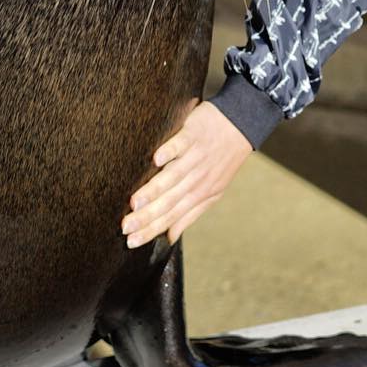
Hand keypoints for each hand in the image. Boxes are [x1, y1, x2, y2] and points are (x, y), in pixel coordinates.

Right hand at [121, 100, 252, 247]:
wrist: (242, 123)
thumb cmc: (224, 159)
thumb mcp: (214, 191)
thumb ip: (190, 214)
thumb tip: (170, 238)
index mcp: (200, 193)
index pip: (172, 217)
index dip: (151, 230)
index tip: (131, 242)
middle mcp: (197, 178)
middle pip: (169, 201)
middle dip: (146, 216)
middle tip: (124, 227)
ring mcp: (195, 156)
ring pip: (172, 177)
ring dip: (154, 190)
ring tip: (134, 203)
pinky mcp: (193, 134)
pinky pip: (181, 144)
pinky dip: (170, 151)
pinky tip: (156, 160)